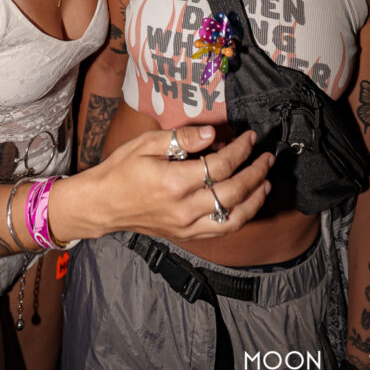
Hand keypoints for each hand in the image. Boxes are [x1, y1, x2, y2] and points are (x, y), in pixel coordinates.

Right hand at [55, 125, 272, 242]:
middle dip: (256, 172)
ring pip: (234, 218)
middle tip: (267, 156)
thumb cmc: (121, 169)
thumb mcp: (146, 143)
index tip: (250, 138)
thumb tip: (213, 134)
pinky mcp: (186, 236)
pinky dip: (241, 217)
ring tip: (267, 181)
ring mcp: (186, 227)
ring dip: (255, 199)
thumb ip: (182, 138)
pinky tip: (248, 203)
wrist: (102, 204)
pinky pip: (221, 230)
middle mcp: (184, 209)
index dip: (240, 150)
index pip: (220, 166)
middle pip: (233, 192)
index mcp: (173, 182)